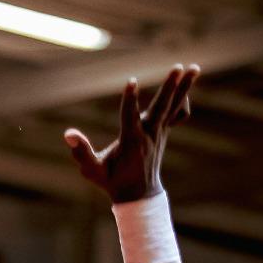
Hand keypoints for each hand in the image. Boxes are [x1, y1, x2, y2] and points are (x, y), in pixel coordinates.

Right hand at [64, 64, 199, 203]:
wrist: (138, 195)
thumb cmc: (112, 181)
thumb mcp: (92, 171)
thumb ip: (82, 152)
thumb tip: (68, 134)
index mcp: (131, 142)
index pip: (130, 117)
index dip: (129, 100)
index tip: (131, 81)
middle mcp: (149, 135)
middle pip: (161, 107)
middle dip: (169, 87)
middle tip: (177, 67)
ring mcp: (159, 133)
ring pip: (174, 106)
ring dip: (184, 87)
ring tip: (194, 67)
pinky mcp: (164, 132)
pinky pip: (179, 114)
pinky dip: (182, 101)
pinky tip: (182, 88)